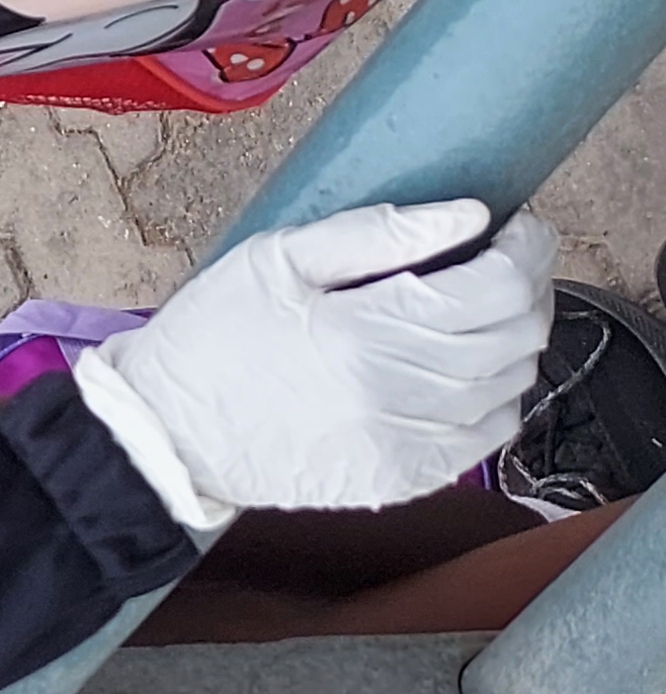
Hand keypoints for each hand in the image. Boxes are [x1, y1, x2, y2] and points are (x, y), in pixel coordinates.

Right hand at [76, 201, 555, 531]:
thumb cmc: (211, 340)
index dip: (526, 249)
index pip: (498, 286)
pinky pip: (491, 435)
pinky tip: (465, 372)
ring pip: (514, 383)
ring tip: (479, 314)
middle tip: (502, 263)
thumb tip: (466, 214)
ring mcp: (408, 445)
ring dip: (513, 341)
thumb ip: (374, 233)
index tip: (517, 228)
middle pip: (518, 333)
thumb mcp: (275, 261)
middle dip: (526, 287)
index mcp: (366, 331)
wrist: (167, 436)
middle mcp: (398, 394)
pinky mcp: (406, 479)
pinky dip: (496, 396)